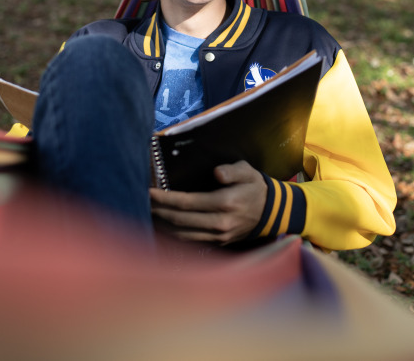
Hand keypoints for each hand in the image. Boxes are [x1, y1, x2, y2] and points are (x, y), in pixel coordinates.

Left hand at [149, 160, 266, 244]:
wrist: (272, 213)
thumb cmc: (255, 187)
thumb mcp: (248, 172)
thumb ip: (232, 170)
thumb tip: (217, 173)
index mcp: (225, 203)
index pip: (188, 202)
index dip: (166, 198)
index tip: (149, 191)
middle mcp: (220, 223)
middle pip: (180, 220)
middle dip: (158, 211)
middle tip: (140, 201)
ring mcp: (218, 236)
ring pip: (182, 234)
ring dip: (162, 225)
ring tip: (146, 213)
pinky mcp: (218, 243)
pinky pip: (189, 241)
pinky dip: (172, 235)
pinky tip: (161, 226)